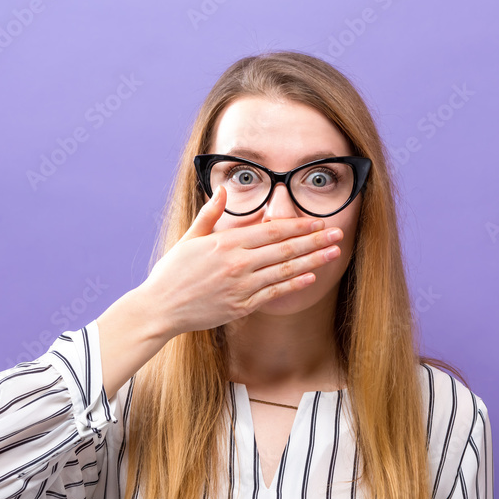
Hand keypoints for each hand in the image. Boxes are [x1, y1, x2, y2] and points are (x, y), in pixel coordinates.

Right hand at [138, 185, 343, 336]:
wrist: (160, 308)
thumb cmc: (172, 273)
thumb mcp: (190, 238)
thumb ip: (210, 214)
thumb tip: (223, 190)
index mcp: (227, 243)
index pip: (272, 231)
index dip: (298, 225)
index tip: (318, 221)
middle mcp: (238, 263)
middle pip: (285, 249)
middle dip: (314, 240)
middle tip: (337, 233)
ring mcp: (241, 286)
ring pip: (284, 271)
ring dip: (312, 261)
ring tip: (333, 253)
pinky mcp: (241, 306)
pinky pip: (273, 293)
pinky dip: (293, 285)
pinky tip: (311, 278)